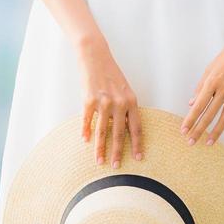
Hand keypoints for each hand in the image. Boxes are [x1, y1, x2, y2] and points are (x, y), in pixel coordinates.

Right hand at [76, 35, 143, 167]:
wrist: (95, 56)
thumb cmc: (110, 73)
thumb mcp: (124, 90)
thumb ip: (125, 108)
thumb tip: (124, 128)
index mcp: (131, 101)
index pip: (136, 127)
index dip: (137, 144)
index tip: (138, 157)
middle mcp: (119, 103)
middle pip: (119, 134)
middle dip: (118, 152)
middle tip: (116, 167)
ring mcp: (103, 102)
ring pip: (102, 131)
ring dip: (100, 148)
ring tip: (99, 161)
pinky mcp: (88, 100)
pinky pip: (87, 120)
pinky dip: (85, 131)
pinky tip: (84, 140)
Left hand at [180, 26, 223, 145]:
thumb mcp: (210, 68)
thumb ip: (201, 87)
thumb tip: (192, 103)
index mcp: (212, 82)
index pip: (198, 106)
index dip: (190, 119)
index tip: (183, 130)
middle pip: (209, 115)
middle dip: (199, 130)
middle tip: (191, 142)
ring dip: (216, 132)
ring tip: (208, 143)